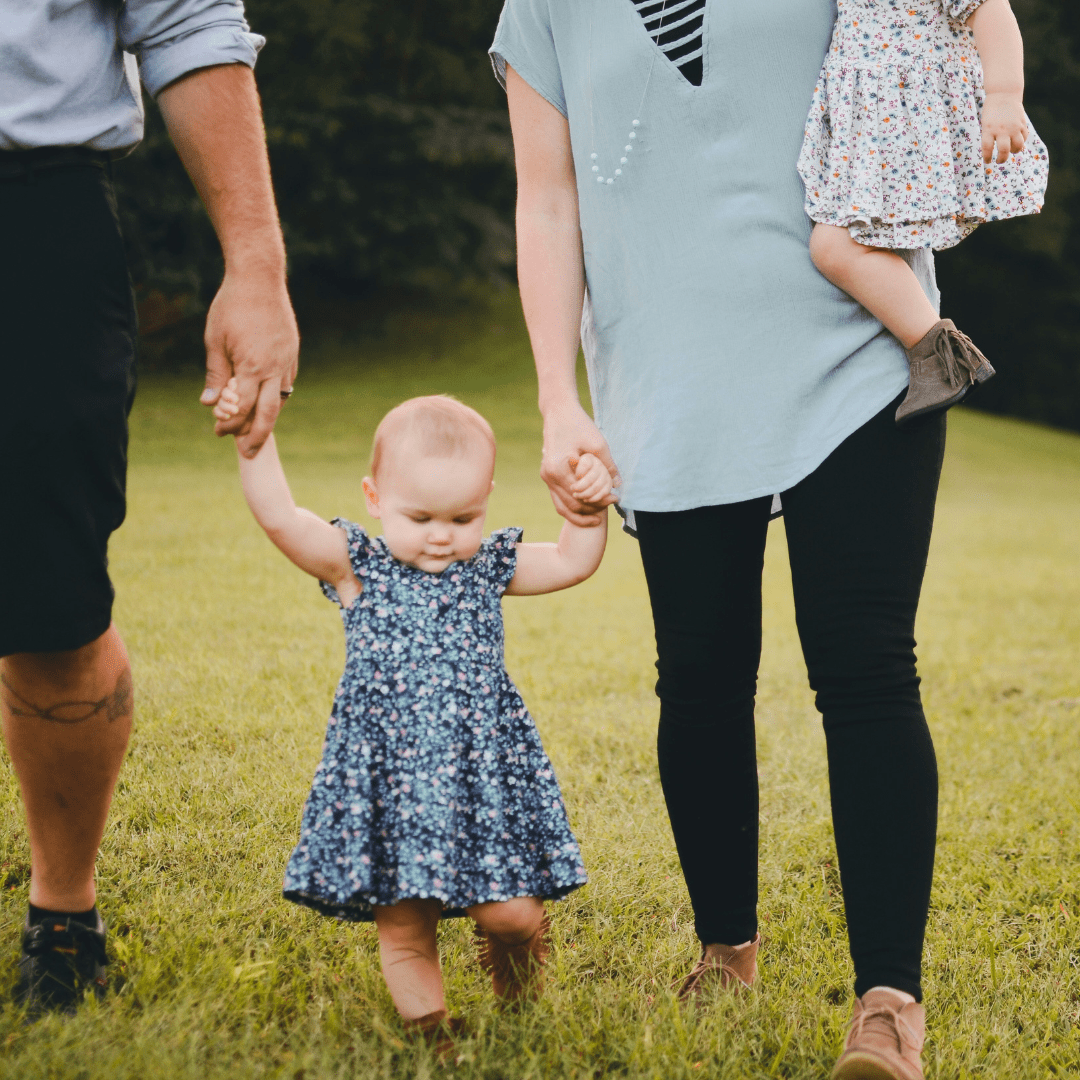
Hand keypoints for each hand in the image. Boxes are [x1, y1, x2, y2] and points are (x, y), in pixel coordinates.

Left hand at [199, 268, 298, 457]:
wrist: (260, 279)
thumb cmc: (231, 307)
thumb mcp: (215, 341)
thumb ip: (215, 375)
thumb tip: (209, 404)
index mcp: (252, 367)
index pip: (241, 408)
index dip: (229, 423)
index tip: (218, 432)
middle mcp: (274, 369)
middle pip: (268, 414)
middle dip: (257, 436)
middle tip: (247, 453)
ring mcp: (287, 362)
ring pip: (281, 401)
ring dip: (267, 418)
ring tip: (254, 430)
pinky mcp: (292, 354)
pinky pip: (286, 385)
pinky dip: (275, 397)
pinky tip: (264, 401)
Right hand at [540, 402, 621, 526]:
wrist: (558, 411)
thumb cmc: (578, 424)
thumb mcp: (597, 444)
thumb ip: (608, 466)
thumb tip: (618, 485)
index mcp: (558, 470)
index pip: (580, 497)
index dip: (599, 502)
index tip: (615, 498)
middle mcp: (548, 477)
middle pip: (571, 506)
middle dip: (592, 509)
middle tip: (611, 504)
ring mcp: (546, 477)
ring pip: (562, 507)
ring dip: (581, 512)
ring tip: (600, 514)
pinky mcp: (548, 475)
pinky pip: (559, 498)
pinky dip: (573, 505)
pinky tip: (589, 504)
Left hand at [982, 92, 1027, 163]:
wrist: (1004, 94)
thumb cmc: (992, 111)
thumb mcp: (986, 124)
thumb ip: (990, 137)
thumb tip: (997, 151)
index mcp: (988, 130)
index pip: (987, 149)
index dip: (987, 157)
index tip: (988, 161)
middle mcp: (1002, 129)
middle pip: (1004, 150)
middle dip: (1001, 159)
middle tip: (999, 161)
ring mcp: (1013, 126)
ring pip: (1017, 146)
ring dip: (1014, 151)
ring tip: (1010, 151)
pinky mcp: (1022, 123)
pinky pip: (1024, 137)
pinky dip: (1021, 142)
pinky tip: (1017, 142)